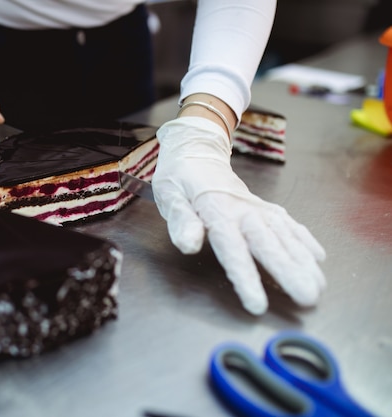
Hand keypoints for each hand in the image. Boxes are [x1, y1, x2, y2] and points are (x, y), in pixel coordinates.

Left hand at [152, 116, 325, 314]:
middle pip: (269, 245)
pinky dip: (305, 240)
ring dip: (304, 261)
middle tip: (308, 298)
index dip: (246, 278)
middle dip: (290, 272)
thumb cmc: (180, 177)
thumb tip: (189, 244)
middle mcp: (244, 211)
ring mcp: (258, 208)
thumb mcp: (170, 196)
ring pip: (285, 236)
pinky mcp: (265, 207)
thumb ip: (181, 221)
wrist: (196, 149)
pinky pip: (289, 223)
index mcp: (217, 211)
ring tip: (319, 287)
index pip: (233, 249)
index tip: (257, 304)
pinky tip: (318, 258)